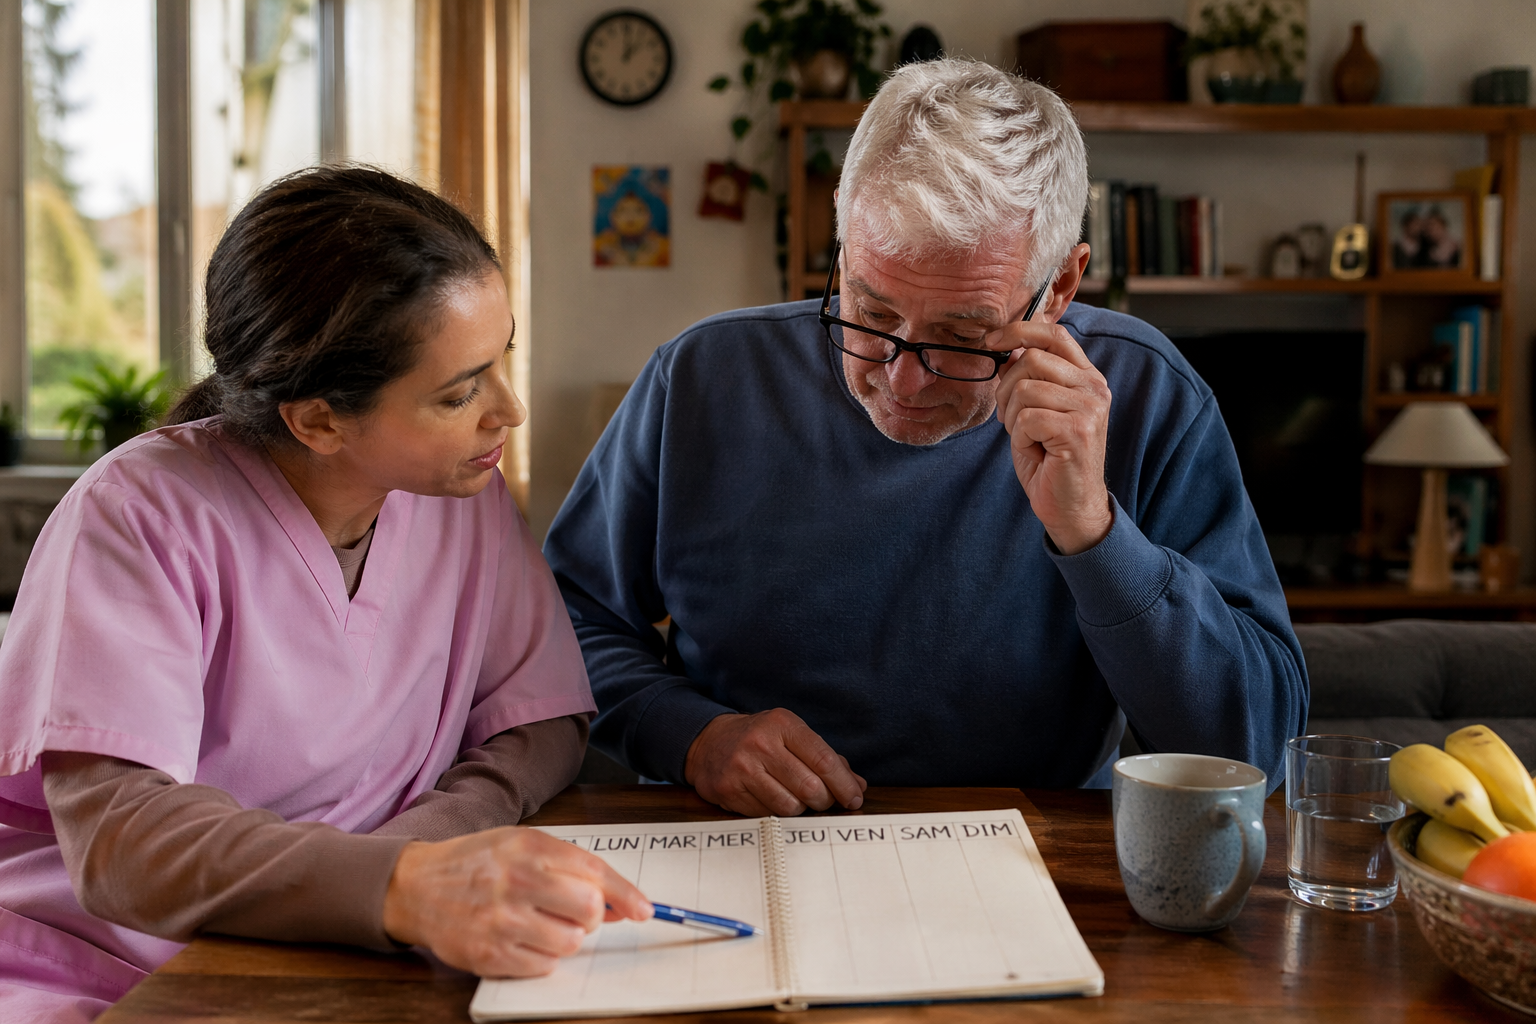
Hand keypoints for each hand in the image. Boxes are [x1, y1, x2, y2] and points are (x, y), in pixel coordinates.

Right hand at [382, 827, 650, 977]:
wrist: (416, 886)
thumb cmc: (476, 862)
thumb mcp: (521, 845)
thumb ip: (569, 865)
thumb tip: (617, 902)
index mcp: (528, 848)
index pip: (594, 871)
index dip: (625, 894)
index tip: (644, 910)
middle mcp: (516, 882)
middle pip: (589, 909)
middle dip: (592, 915)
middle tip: (572, 911)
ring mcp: (501, 921)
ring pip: (571, 942)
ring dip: (566, 937)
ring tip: (541, 923)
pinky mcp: (489, 955)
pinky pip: (544, 966)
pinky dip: (543, 956)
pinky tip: (522, 938)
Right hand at [684, 709, 866, 816]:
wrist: (708, 742)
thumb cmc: (760, 739)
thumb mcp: (792, 736)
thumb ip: (825, 758)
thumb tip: (858, 785)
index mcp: (782, 724)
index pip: (824, 760)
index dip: (844, 785)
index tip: (855, 798)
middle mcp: (761, 743)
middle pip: (810, 787)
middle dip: (825, 801)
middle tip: (825, 801)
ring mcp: (742, 767)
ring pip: (790, 806)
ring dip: (802, 810)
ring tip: (798, 800)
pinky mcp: (728, 790)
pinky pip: (767, 814)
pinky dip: (778, 813)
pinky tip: (774, 799)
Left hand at [991, 321, 1112, 554]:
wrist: (1070, 506)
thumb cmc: (1049, 459)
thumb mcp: (1035, 411)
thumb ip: (1028, 379)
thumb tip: (1008, 350)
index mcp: (1086, 377)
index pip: (1054, 333)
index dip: (1019, 331)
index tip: (992, 341)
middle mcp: (1094, 388)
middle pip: (1031, 359)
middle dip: (1006, 389)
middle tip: (1010, 418)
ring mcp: (1090, 408)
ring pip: (1025, 389)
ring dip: (1011, 417)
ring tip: (1025, 437)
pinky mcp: (1078, 430)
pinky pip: (1027, 418)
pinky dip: (1018, 436)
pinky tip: (1034, 450)